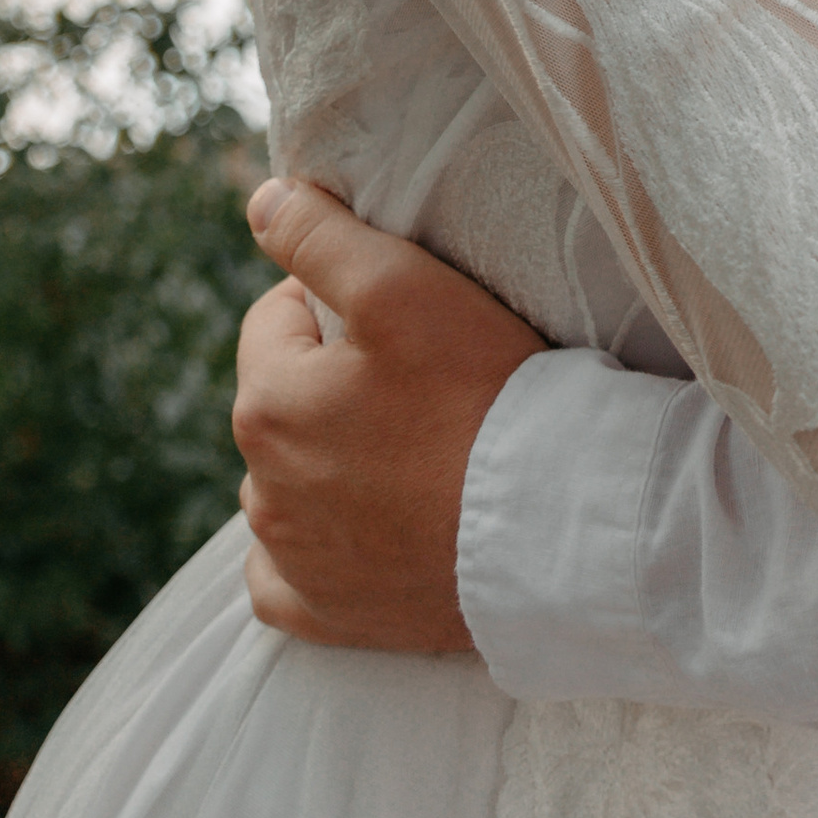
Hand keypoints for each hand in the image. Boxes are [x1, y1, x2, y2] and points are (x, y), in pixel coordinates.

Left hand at [232, 178, 546, 653]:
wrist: (556, 530)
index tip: (410, 320)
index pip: (277, 318)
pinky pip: (289, 576)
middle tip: (426, 382)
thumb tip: (262, 200)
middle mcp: (261, 490)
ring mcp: (293, 561)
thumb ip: (320, 237)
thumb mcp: (405, 287)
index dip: (340, 303)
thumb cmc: (487, 398)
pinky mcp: (326, 616)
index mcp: (266, 405)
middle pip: (286, 401)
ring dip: (330, 460)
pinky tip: (366, 530)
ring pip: (290, 483)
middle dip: (334, 382)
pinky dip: (316, 549)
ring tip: (418, 451)